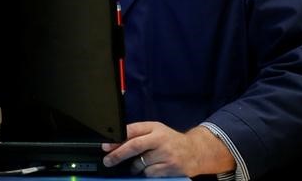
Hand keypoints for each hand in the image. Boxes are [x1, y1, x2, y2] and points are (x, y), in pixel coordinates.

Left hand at [102, 121, 235, 176]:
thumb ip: (139, 135)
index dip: (118, 138)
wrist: (194, 152)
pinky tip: (155, 167)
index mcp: (156, 127)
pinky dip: (147, 172)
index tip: (106, 145)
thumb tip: (115, 143)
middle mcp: (161, 138)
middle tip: (108, 161)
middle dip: (118, 154)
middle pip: (134, 146)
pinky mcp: (168, 167)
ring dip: (136, 166)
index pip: (133, 130)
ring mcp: (165, 153)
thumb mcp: (157, 132)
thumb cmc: (171, 142)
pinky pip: (148, 173)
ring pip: (140, 163)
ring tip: (144, 162)